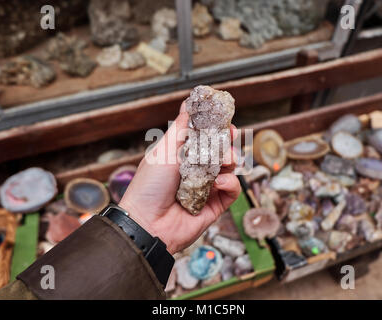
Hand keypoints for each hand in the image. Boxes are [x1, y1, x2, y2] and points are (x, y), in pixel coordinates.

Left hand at [119, 102, 240, 253]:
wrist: (148, 222)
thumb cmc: (149, 186)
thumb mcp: (164, 150)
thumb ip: (181, 128)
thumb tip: (188, 103)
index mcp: (183, 156)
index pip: (206, 138)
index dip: (217, 128)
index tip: (224, 119)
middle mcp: (197, 171)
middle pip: (222, 151)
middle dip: (228, 141)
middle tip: (231, 135)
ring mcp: (208, 188)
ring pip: (231, 168)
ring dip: (230, 160)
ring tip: (223, 161)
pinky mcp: (216, 205)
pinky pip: (233, 190)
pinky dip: (230, 183)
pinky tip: (218, 183)